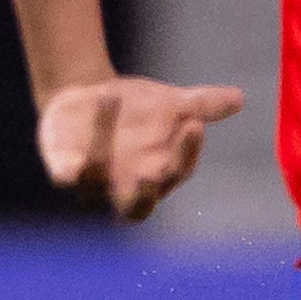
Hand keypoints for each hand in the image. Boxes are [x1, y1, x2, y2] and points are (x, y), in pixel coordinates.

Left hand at [37, 76, 244, 221]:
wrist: (87, 91)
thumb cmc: (137, 107)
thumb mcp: (170, 103)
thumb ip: (201, 105)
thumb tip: (239, 98)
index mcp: (157, 174)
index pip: (176, 173)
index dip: (186, 153)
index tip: (193, 123)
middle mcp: (124, 187)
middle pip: (136, 208)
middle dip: (142, 195)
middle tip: (151, 173)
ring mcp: (91, 182)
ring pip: (94, 182)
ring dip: (102, 144)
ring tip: (112, 97)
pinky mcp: (61, 170)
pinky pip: (62, 176)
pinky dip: (66, 170)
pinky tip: (69, 159)